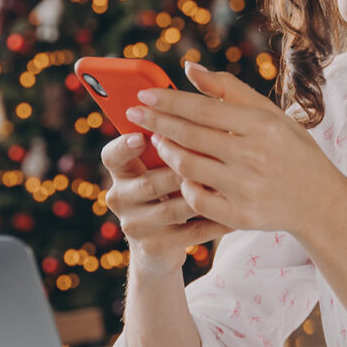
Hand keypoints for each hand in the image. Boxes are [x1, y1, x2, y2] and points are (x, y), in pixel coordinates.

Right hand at [100, 132, 230, 275]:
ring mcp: (135, 224)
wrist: (160, 243)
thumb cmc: (167, 187)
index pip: (112, 155)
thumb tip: (185, 100)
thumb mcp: (159, 164)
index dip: (124, 147)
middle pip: (150, 183)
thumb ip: (168, 136)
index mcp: (120, 170)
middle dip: (181, 172)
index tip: (142, 137)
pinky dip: (214, 222)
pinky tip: (234, 213)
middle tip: (210, 159)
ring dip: (202, 197)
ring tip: (229, 185)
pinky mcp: (154, 246)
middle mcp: (120, 197)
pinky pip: (190, 232)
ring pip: (172, 209)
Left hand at [123, 61, 346, 240]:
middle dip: (156, 123)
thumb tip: (187, 68)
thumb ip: (228, 89)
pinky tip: (179, 174)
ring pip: (188, 167)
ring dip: (166, 152)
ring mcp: (247, 188)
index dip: (169, 101)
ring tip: (157, 141)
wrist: (320, 201)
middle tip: (133, 114)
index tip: (143, 95)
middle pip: (190, 136)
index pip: (203, 109)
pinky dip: (183, 185)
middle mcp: (255, 155)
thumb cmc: (291, 149)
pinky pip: (197, 199)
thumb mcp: (270, 114)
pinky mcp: (242, 216)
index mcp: (262, 125)